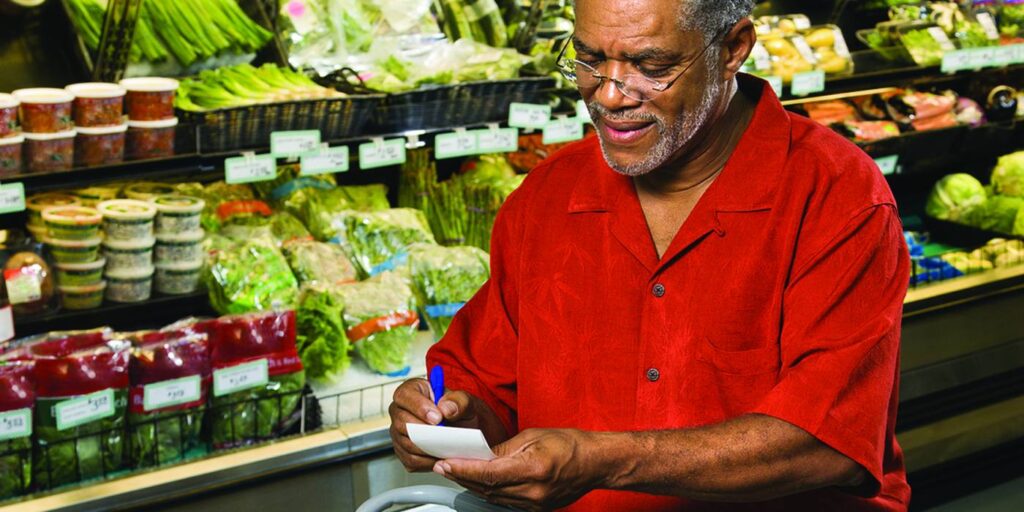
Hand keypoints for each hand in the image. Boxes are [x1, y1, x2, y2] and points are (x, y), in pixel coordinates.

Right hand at [388, 379, 502, 471]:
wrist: (464, 430)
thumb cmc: (460, 411)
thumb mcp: (466, 402)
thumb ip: (459, 401)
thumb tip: (445, 409)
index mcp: (412, 391)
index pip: (404, 395)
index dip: (418, 407)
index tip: (437, 418)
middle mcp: (400, 411)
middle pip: (401, 423)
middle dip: (424, 432)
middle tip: (443, 437)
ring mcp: (398, 432)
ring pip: (406, 443)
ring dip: (427, 448)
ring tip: (445, 447)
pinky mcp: (403, 451)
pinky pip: (411, 460)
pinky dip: (427, 462)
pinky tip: (440, 456)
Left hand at [435, 428, 602, 510]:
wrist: (595, 463)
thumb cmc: (569, 444)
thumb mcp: (533, 436)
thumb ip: (503, 448)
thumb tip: (480, 454)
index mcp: (533, 468)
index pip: (489, 472)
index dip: (463, 469)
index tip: (445, 463)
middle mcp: (533, 491)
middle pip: (487, 487)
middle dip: (461, 476)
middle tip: (442, 466)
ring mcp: (534, 504)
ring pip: (493, 497)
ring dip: (472, 485)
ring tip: (455, 472)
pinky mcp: (536, 509)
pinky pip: (505, 501)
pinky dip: (489, 491)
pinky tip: (478, 482)